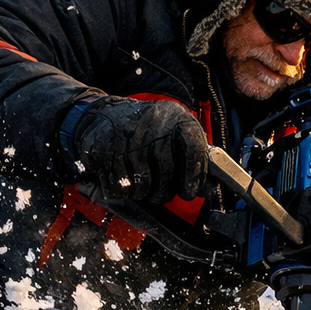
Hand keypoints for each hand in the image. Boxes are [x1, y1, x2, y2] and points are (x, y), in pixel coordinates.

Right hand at [71, 97, 207, 203]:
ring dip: (143, 192)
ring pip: (143, 183)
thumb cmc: (144, 132)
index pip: (194, 150)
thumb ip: (192, 159)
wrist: (101, 117)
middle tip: (161, 192)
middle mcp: (152, 123)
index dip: (194, 177)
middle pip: (167, 172)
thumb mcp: (172, 134)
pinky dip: (123, 191)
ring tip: (141, 183)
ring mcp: (126, 137)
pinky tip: (124, 178)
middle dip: (165, 191)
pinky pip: (120, 187)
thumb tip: (209, 188)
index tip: (190, 191)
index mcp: (175, 117)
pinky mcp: (105, 151)